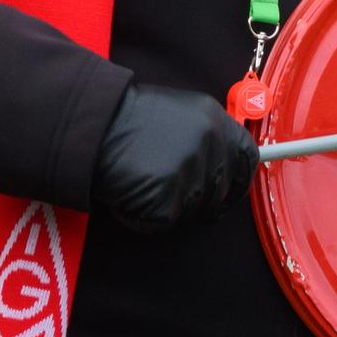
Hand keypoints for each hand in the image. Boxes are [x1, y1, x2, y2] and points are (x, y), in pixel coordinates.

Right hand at [91, 83, 259, 231]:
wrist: (89, 122)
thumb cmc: (127, 121)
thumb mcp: (180, 114)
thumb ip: (206, 138)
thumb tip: (225, 169)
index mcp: (216, 120)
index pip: (246, 159)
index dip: (237, 182)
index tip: (225, 194)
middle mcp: (210, 143)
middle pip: (219, 193)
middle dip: (197, 202)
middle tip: (166, 193)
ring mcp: (191, 171)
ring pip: (192, 211)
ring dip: (167, 207)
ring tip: (140, 183)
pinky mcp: (168, 197)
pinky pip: (162, 222)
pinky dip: (141, 216)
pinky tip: (127, 194)